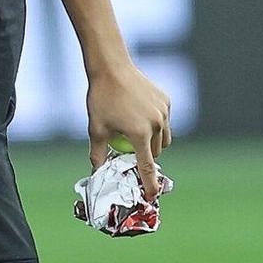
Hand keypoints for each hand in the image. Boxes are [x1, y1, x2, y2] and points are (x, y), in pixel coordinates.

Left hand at [87, 63, 171, 197]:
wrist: (111, 67)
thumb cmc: (101, 98)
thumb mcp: (96, 129)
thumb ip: (98, 155)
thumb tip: (96, 174)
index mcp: (140, 134)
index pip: (148, 166)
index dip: (150, 184)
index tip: (151, 195)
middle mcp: (157, 124)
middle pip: (156, 152)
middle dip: (146, 156)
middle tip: (130, 149)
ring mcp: (164, 111)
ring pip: (164, 138)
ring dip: (154, 142)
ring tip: (136, 133)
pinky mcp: (166, 101)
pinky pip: (164, 120)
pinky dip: (156, 123)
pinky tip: (139, 113)